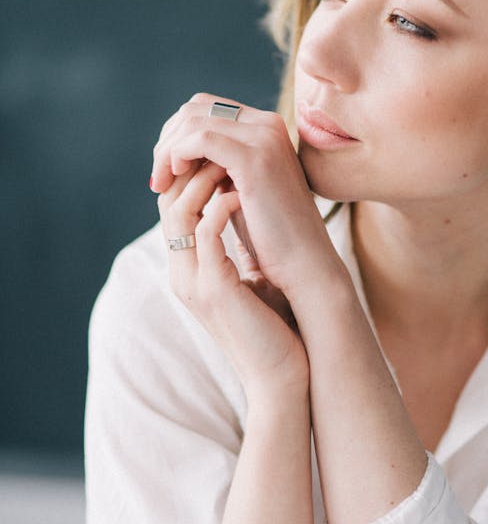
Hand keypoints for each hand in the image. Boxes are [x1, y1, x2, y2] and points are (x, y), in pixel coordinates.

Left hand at [151, 93, 346, 306]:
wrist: (303, 261)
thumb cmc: (270, 233)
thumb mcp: (239, 188)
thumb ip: (218, 164)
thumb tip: (180, 154)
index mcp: (265, 127)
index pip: (206, 107)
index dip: (177, 133)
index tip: (166, 168)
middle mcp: (268, 124)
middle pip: (195, 108)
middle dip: (168, 140)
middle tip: (158, 177)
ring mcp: (264, 137)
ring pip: (193, 121)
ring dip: (167, 150)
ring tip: (162, 182)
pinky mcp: (255, 158)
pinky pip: (200, 139)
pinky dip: (178, 155)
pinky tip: (174, 179)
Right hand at [158, 157, 308, 398]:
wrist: (284, 375)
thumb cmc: (275, 326)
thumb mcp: (248, 276)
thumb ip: (236, 243)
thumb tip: (245, 203)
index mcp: (188, 267)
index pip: (173, 203)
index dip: (193, 172)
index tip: (226, 153)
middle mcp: (182, 272)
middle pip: (167, 200)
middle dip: (192, 166)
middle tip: (225, 147)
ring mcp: (194, 281)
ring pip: (179, 211)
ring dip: (205, 178)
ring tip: (234, 163)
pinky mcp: (215, 290)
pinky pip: (206, 233)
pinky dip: (221, 205)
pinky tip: (243, 192)